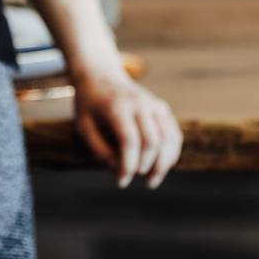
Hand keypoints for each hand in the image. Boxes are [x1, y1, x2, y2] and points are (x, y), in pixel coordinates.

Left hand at [73, 67, 182, 188]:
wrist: (101, 75)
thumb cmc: (89, 104)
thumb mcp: (83, 126)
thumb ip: (99, 149)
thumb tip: (120, 171)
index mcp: (117, 106)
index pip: (129, 141)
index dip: (127, 165)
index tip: (121, 182)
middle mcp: (139, 104)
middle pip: (152, 142)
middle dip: (144, 166)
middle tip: (132, 178)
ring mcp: (154, 104)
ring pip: (168, 139)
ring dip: (163, 165)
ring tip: (151, 181)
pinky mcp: (162, 108)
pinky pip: (174, 134)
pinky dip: (171, 154)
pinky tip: (161, 167)